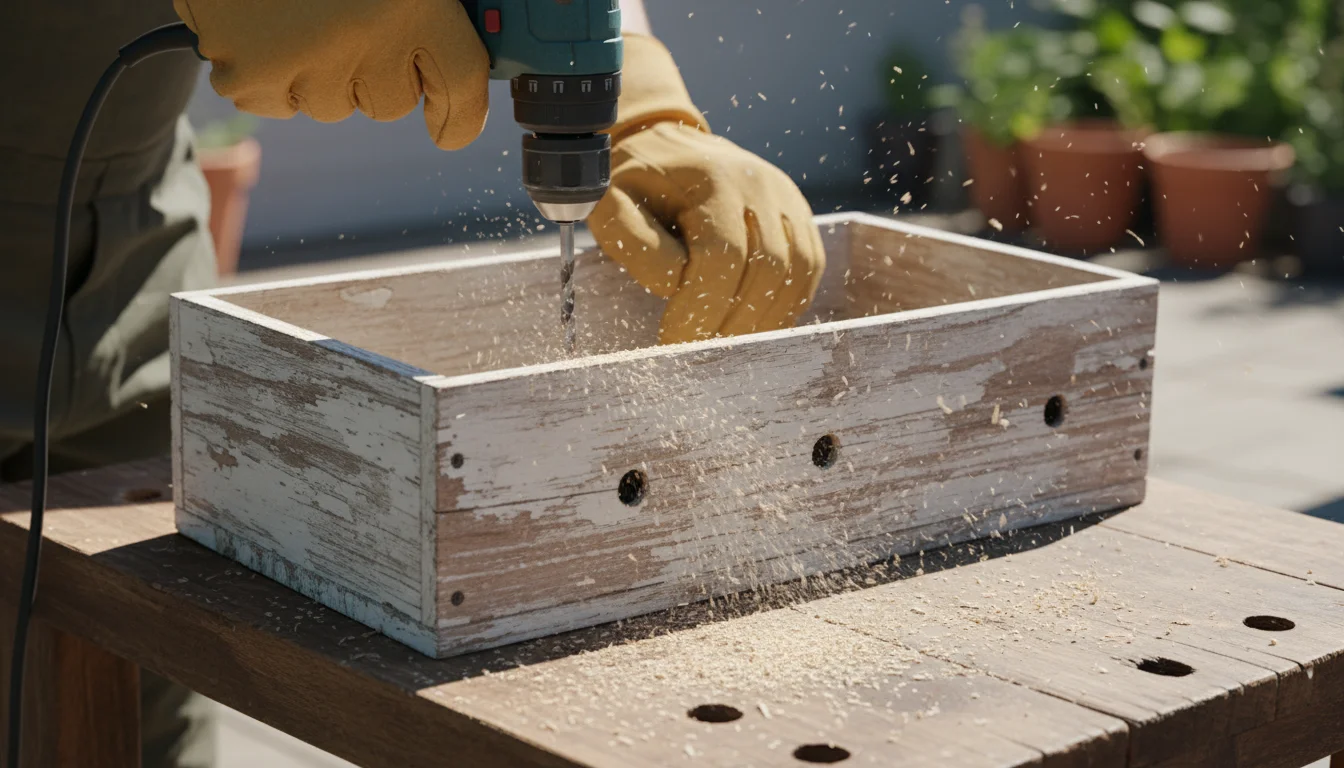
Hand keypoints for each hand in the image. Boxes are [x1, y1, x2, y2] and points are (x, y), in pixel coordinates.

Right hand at [174, 0, 489, 149]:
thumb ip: (423, 8)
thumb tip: (444, 58)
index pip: (462, 84)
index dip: (461, 117)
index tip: (447, 129)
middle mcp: (366, 33)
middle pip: (390, 103)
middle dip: (376, 73)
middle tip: (347, 18)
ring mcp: (304, 59)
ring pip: (330, 104)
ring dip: (319, 72)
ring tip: (297, 14)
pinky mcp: (249, 74)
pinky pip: (272, 101)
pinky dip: (267, 73)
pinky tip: (262, 25)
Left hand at [590, 123, 824, 343]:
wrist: (666, 143)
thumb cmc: (636, 183)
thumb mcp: (612, 203)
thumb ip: (633, 242)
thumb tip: (674, 285)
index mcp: (712, 179)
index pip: (721, 257)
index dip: (700, 309)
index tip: (672, 339)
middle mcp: (760, 183)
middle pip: (767, 269)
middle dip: (732, 322)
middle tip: (699, 350)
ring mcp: (787, 197)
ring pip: (797, 272)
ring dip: (763, 319)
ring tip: (726, 343)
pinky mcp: (799, 214)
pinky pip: (809, 267)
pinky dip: (786, 304)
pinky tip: (753, 324)